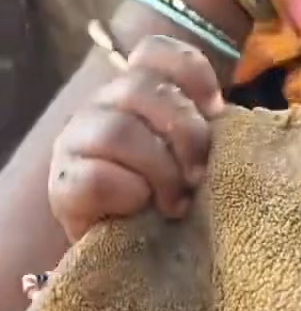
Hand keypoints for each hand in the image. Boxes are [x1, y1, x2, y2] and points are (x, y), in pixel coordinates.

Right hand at [48, 37, 223, 243]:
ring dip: (159, 170)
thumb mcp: (195, 159)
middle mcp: (102, 108)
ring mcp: (76, 143)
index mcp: (136, 93)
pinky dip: (128, 193)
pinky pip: (94, 177)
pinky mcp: (63, 186)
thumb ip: (205, 131)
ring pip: (117, 131)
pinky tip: (141, 208)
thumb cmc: (172, 203)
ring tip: (175, 203)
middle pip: (141, 87)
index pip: (154, 52)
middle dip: (185, 133)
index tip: (217, 110)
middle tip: (198, 175)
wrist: (135, 258)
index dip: (190, 72)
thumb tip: (226, 117)